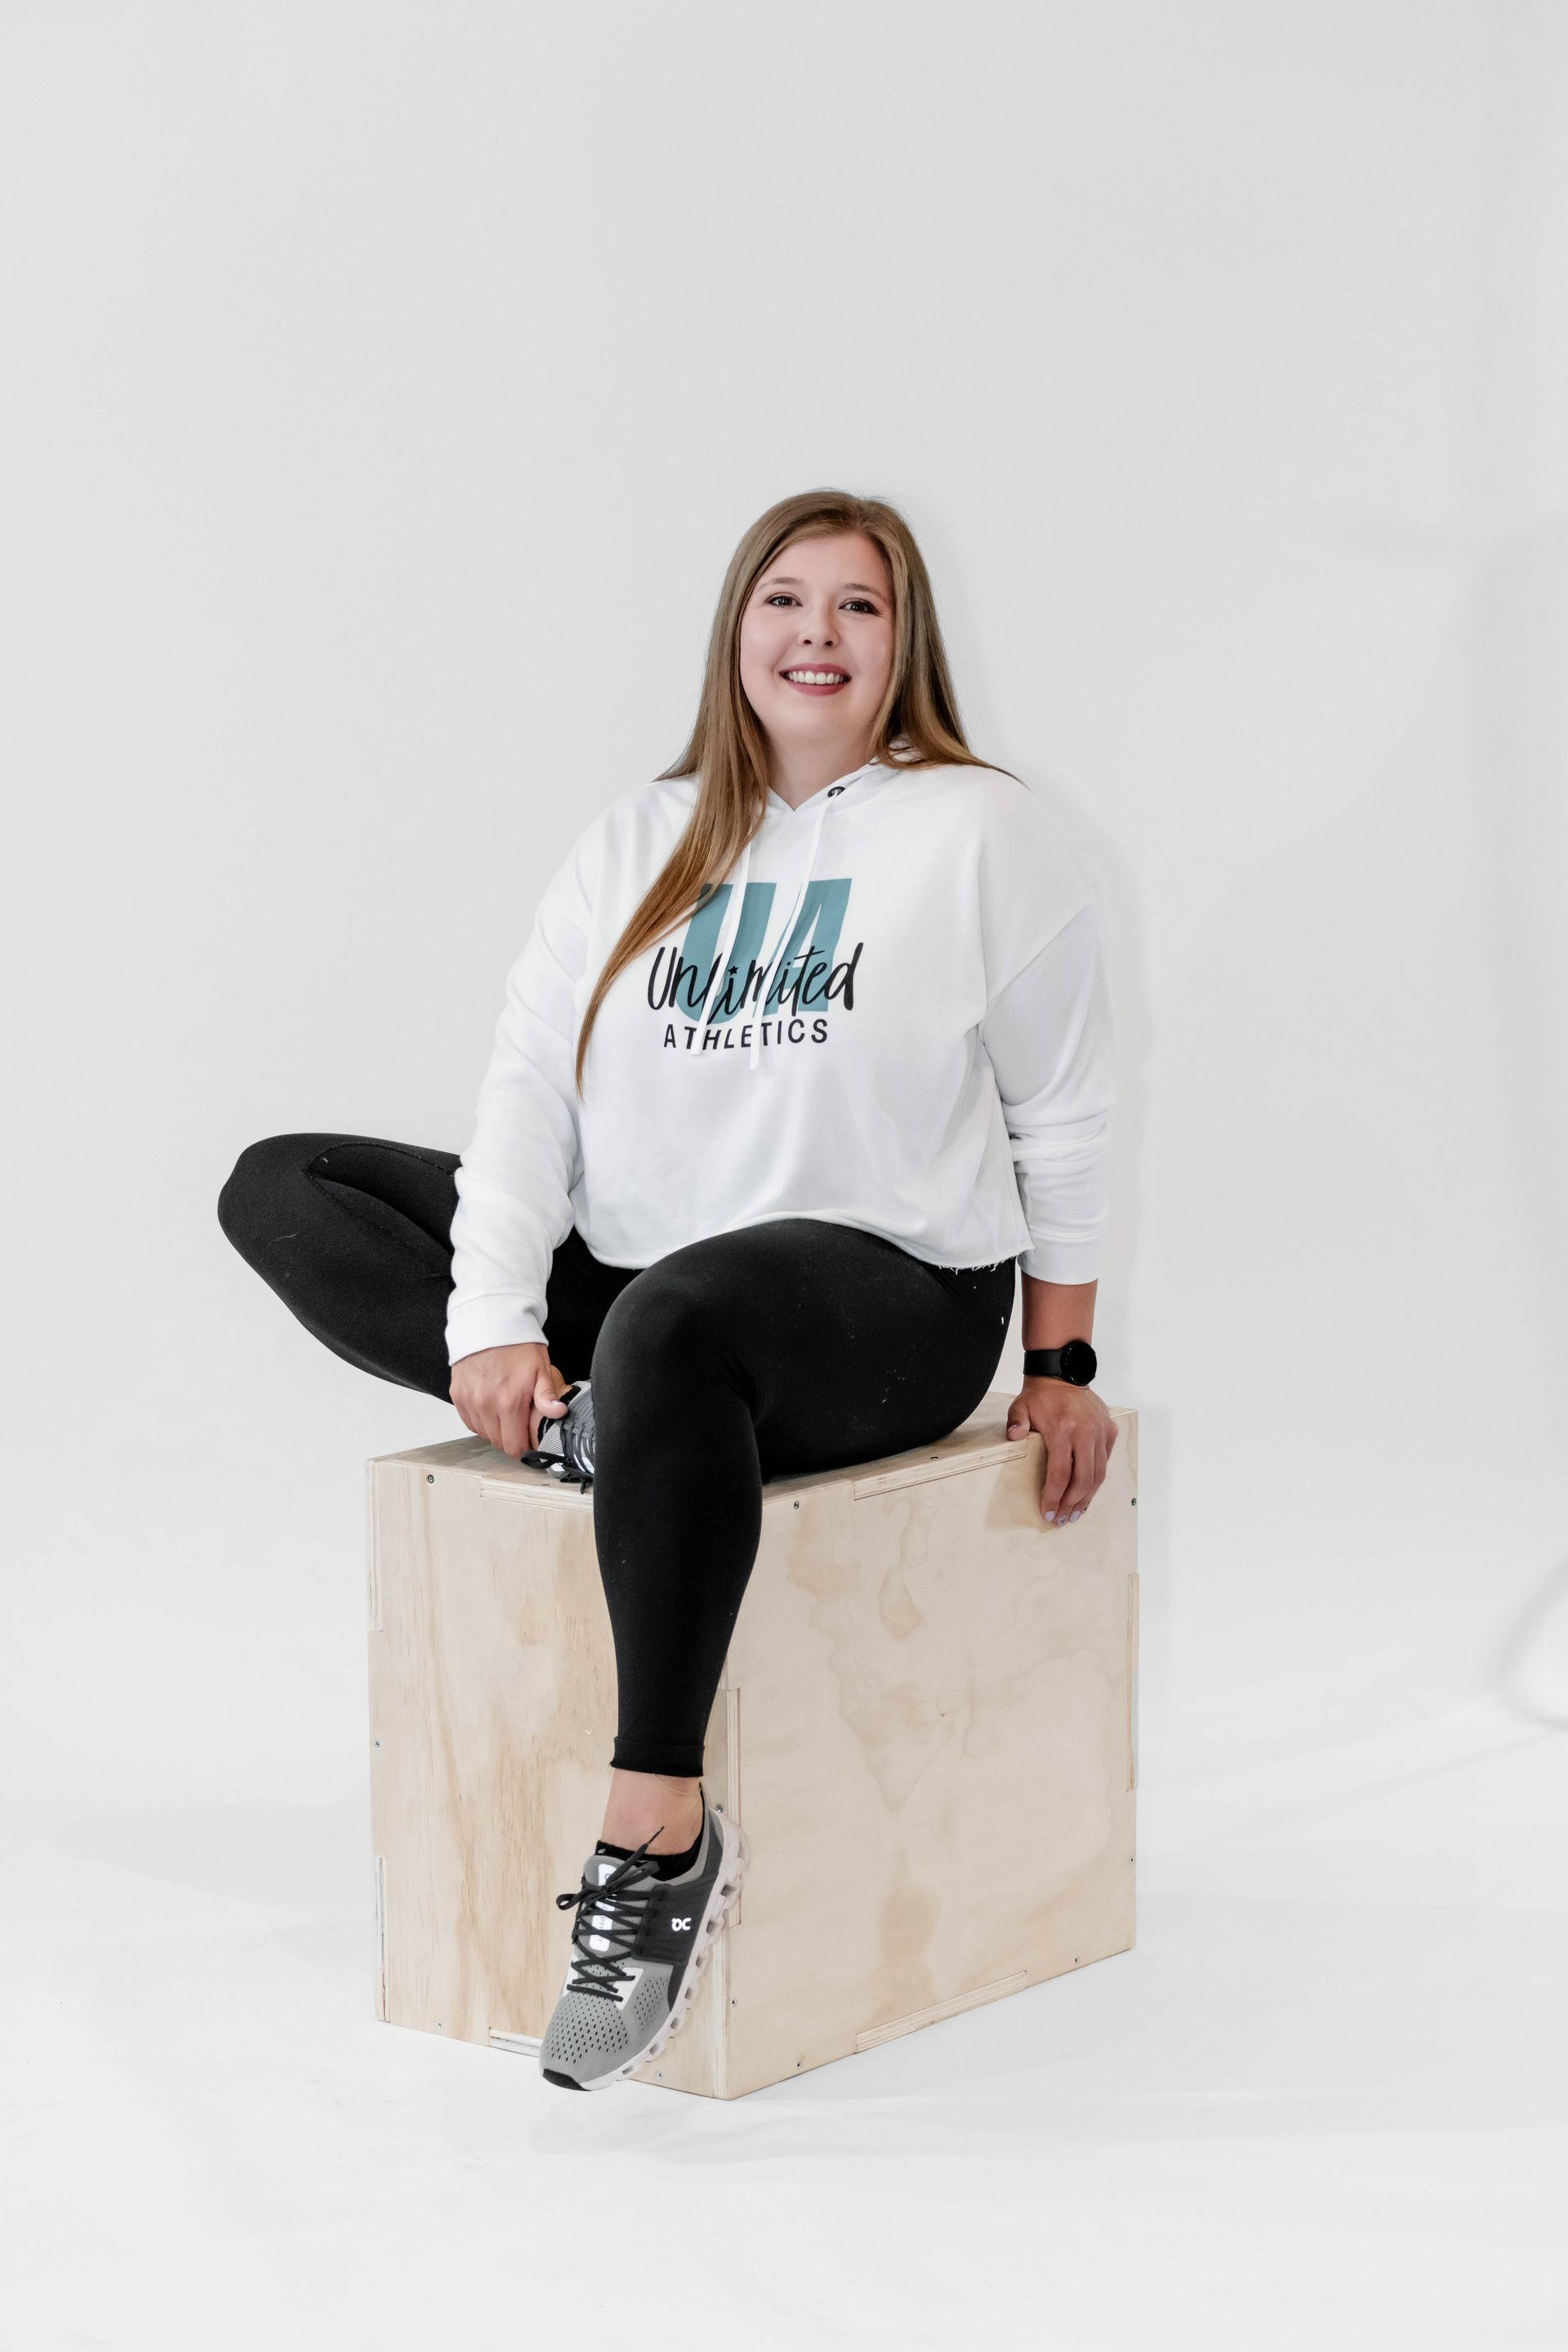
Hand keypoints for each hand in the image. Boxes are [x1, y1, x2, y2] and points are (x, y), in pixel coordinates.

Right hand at [449, 1341, 568, 1458]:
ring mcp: (469, 1400)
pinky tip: (491, 1409)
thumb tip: (558, 1413)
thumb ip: (547, 1396)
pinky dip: (480, 1420)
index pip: (514, 1446)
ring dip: (495, 1430)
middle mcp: (485, 1404)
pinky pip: (469, 1421)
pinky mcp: (457, 1395)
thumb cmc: (517, 1345)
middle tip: (521, 1427)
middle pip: (498, 1442)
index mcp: (509, 1402)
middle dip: (511, 1439)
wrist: (489, 1323)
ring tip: (506, 1415)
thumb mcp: (541, 1368)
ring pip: (483, 1433)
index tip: (530, 1443)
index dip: (524, 1449)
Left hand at [1005, 1377, 1117, 1525]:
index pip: (1060, 1473)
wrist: (1063, 1374)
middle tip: (1062, 1519)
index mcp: (1063, 1429)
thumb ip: (1015, 1423)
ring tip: (1075, 1513)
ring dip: (1087, 1497)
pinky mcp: (1109, 1431)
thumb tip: (1014, 1437)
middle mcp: (1085, 1432)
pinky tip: (1087, 1494)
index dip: (1054, 1496)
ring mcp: (1100, 1432)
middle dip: (1072, 1504)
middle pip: (1083, 1479)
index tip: (1047, 1511)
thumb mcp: (1020, 1406)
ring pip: (1098, 1474)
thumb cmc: (1040, 1395)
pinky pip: (1105, 1462)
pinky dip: (1096, 1480)